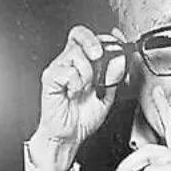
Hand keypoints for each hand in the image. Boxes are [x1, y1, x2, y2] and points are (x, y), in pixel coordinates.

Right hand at [29, 25, 123, 170]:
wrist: (69, 136)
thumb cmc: (83, 117)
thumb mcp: (107, 96)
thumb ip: (114, 77)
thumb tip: (120, 60)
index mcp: (83, 63)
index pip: (92, 38)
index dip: (106, 37)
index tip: (118, 40)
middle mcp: (70, 62)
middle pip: (79, 34)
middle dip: (93, 42)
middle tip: (99, 56)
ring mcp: (59, 69)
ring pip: (77, 54)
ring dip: (88, 73)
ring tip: (85, 89)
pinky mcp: (50, 78)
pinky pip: (68, 72)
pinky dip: (76, 84)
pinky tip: (73, 93)